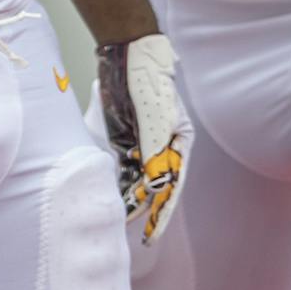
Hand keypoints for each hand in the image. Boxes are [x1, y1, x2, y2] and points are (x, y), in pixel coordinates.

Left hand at [91, 33, 192, 244]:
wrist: (127, 55)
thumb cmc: (149, 86)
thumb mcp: (157, 122)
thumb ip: (156, 155)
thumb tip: (156, 188)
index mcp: (180, 144)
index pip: (172, 186)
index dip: (163, 213)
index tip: (153, 234)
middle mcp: (162, 147)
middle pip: (154, 185)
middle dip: (145, 209)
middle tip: (134, 233)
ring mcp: (142, 142)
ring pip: (136, 177)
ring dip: (129, 197)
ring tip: (119, 219)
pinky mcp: (122, 136)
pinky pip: (120, 164)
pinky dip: (116, 180)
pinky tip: (110, 194)